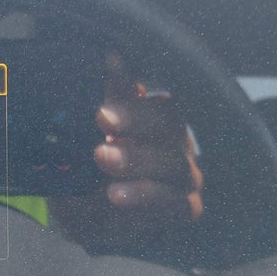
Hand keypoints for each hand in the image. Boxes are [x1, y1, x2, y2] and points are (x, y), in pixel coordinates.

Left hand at [47, 52, 203, 250]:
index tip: (109, 63)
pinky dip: (145, 197)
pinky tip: (116, 194)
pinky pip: (175, 202)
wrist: (91, 221)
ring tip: (102, 157)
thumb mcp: (92, 135)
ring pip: (173, 162)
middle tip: (102, 118)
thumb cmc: (95, 170)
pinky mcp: (185, 208)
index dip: (133, 80)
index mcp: (154, 117)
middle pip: (169, 122)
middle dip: (136, 119)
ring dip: (136, 160)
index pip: (148, 88)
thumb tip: (113, 54)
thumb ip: (109, 99)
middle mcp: (176, 142)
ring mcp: (184, 176)